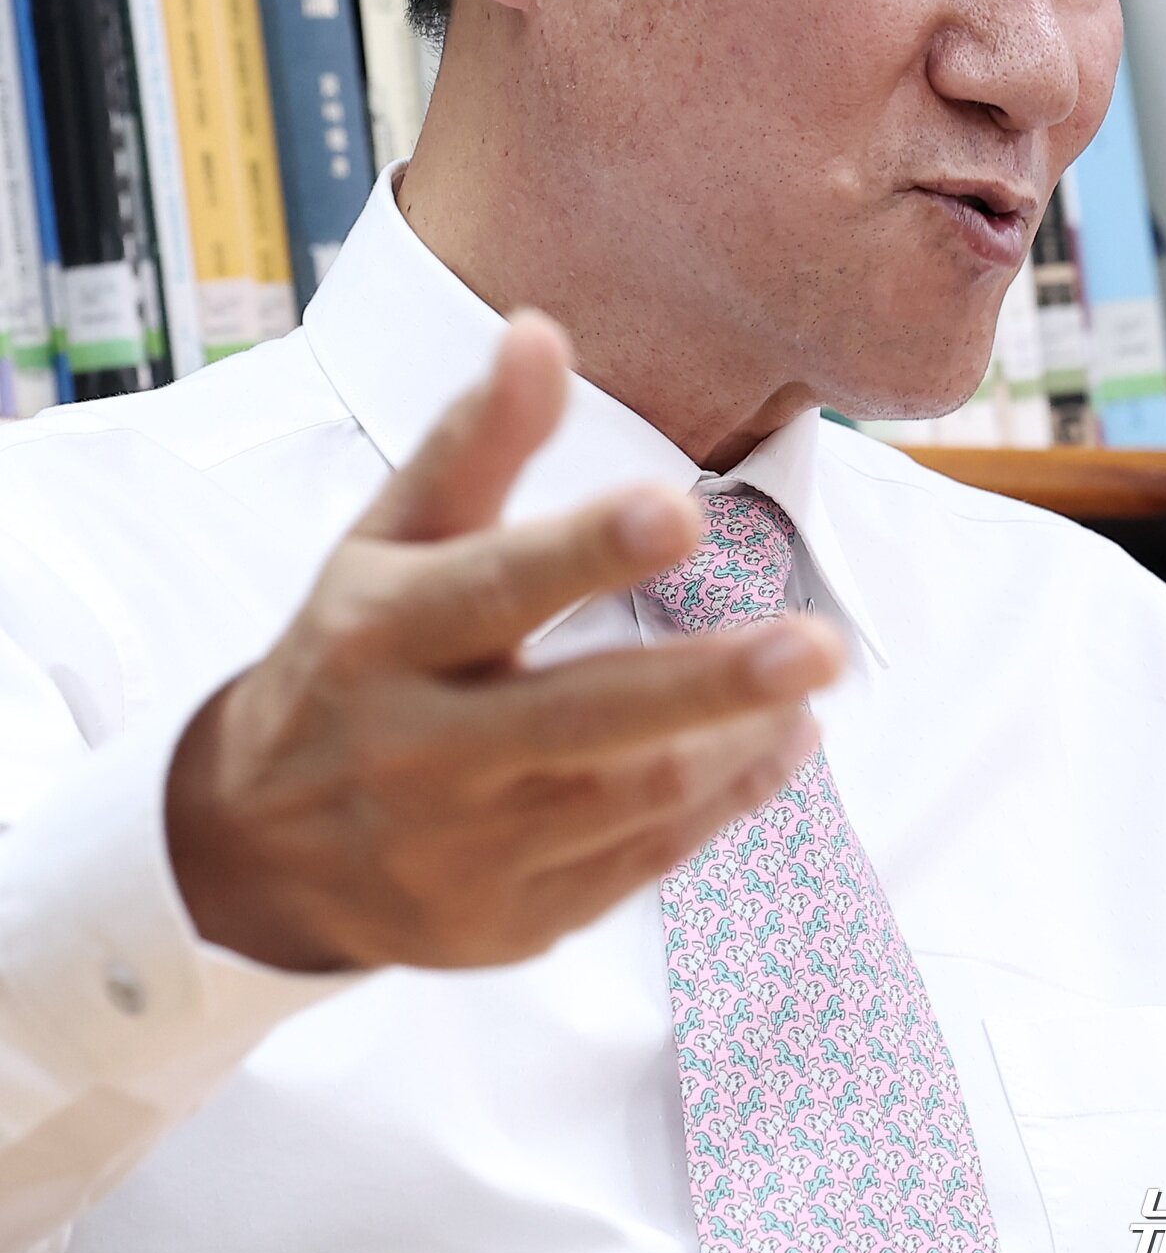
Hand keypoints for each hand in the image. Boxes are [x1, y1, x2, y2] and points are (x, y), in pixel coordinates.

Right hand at [165, 311, 844, 972]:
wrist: (260, 843)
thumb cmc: (350, 656)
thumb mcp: (388, 540)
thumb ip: (474, 442)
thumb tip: (541, 329)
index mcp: (382, 634)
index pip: (491, 587)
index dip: (583, 552)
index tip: (677, 510)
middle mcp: (418, 749)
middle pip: (579, 721)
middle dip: (708, 683)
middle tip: (817, 644)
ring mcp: (463, 851)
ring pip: (624, 804)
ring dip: (734, 741)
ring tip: (810, 679)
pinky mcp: (508, 923)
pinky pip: (635, 867)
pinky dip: (721, 807)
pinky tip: (778, 745)